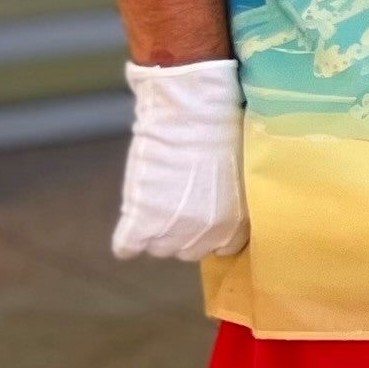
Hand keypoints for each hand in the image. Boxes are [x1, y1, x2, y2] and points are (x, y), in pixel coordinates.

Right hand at [114, 56, 247, 261]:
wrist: (193, 116)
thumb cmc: (225, 134)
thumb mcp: (243, 175)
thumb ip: (234, 202)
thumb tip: (225, 207)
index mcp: (237, 225)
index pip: (221, 248)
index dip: (209, 232)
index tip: (202, 216)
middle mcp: (207, 236)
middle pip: (189, 251)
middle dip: (182, 232)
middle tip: (176, 205)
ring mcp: (173, 231)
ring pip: (159, 249)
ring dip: (155, 233)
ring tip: (155, 206)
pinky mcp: (141, 221)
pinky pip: (127, 246)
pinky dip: (126, 239)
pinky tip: (131, 225)